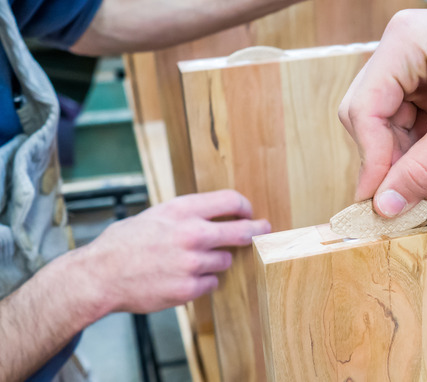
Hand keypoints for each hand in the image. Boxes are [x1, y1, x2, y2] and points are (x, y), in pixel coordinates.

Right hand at [82, 190, 270, 313]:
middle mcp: (192, 234)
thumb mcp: (156, 215)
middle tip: (263, 231)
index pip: (231, 201)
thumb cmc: (124, 243)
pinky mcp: (189, 288)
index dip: (245, 207)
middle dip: (256, 231)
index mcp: (182, 210)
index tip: (249, 213)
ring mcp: (192, 263)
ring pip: (225, 261)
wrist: (100, 276)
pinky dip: (202, 281)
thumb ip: (187, 214)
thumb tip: (217, 215)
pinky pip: (211, 283)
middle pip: (242, 232)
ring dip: (216, 261)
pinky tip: (181, 277)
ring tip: (189, 261)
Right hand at [339, 8, 426, 216]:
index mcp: (405, 42)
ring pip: (390, 127)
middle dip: (391, 162)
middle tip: (408, 203)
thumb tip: (384, 207)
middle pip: (371, 118)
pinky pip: (413, 125)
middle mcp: (402, 49)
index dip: (371, 160)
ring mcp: (416, 66)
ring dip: (408, 164)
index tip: (380, 205)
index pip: (364, 109)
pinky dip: (423, 155)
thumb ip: (424, 167)